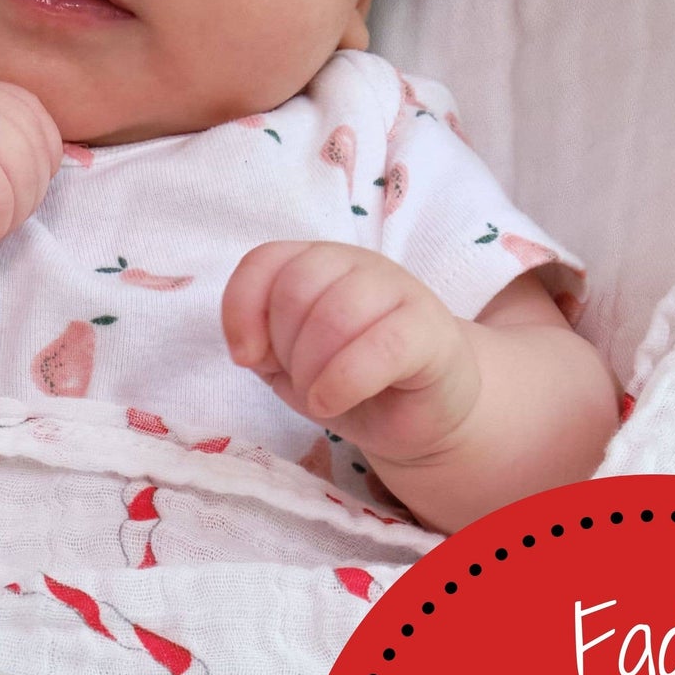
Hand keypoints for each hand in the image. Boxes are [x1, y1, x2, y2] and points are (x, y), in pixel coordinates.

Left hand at [221, 241, 482, 466]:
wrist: (420, 414)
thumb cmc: (350, 382)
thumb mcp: (288, 364)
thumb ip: (261, 345)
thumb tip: (250, 348)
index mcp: (318, 262)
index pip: (266, 260)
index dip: (242, 309)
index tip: (247, 358)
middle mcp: (358, 265)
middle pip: (295, 289)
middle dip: (284, 349)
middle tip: (302, 380)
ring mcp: (399, 291)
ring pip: (335, 315)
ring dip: (312, 370)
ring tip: (321, 395)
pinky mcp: (431, 330)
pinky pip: (380, 346)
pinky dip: (344, 382)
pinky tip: (334, 402)